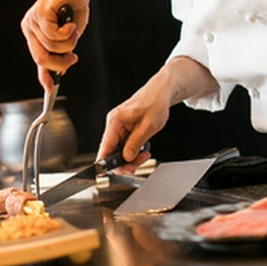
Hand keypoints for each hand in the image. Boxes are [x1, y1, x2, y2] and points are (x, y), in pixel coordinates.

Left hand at [20, 0, 87, 89]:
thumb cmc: (74, 8)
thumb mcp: (69, 35)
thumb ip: (61, 51)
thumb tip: (60, 72)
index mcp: (34, 33)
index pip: (37, 58)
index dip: (43, 75)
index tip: (49, 89)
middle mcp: (29, 27)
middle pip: (40, 58)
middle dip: (60, 63)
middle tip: (73, 59)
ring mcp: (32, 19)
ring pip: (51, 47)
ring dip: (69, 43)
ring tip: (73, 30)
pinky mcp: (39, 12)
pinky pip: (53, 35)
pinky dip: (66, 33)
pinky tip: (70, 23)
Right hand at [97, 57, 216, 170]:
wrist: (160, 93)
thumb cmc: (155, 103)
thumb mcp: (149, 126)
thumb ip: (135, 143)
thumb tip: (126, 157)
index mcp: (115, 120)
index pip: (105, 146)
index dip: (108, 162)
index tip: (115, 172)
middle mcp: (113, 124)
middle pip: (111, 151)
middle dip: (125, 161)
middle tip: (138, 164)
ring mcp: (118, 127)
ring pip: (118, 151)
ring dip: (130, 157)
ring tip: (144, 155)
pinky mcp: (123, 130)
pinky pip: (124, 146)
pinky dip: (133, 151)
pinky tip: (142, 151)